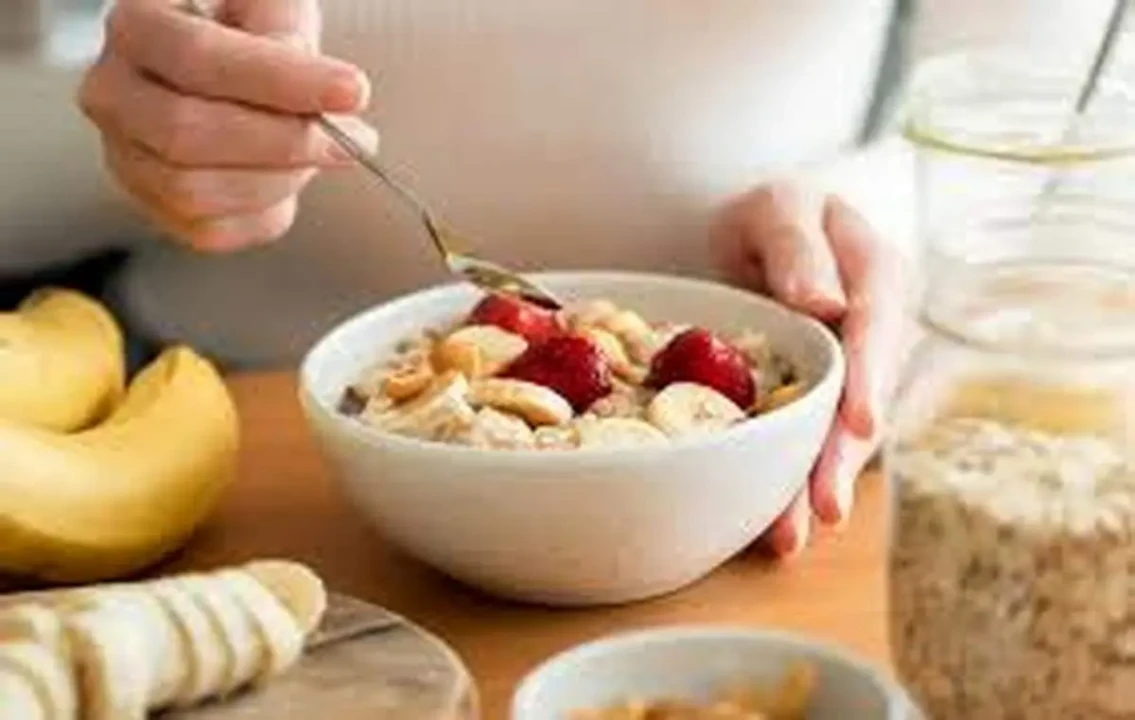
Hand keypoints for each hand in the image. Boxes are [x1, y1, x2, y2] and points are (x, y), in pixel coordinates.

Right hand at [78, 0, 377, 251]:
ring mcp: (126, 157)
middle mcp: (114, 94)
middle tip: (353, 138)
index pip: (198, 58)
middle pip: (187, 133)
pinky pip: (213, 231)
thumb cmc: (247, 32)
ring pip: (196, 191)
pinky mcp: (154, 207)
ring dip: (280, 179)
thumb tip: (316, 94)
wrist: (225, 72)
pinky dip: (267, 212)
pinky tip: (289, 179)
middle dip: (286, 142)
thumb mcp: (271, 7)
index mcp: (136, 28)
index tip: (351, 91)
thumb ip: (286, 34)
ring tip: (323, 153)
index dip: (280, 80)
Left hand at [710, 181, 907, 557]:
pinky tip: (774, 523)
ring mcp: (850, 369)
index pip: (877, 329)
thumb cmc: (771, 212)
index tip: (860, 423)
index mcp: (876, 274)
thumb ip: (797, 246)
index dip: (869, 378)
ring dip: (815, 483)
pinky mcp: (822, 398)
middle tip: (824, 508)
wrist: (754, 236)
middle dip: (842, 456)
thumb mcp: (778, 207)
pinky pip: (810, 439)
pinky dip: (792, 480)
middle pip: (863, 397)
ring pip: (838, 432)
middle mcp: (874, 331)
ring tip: (790, 536)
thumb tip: (826, 303)